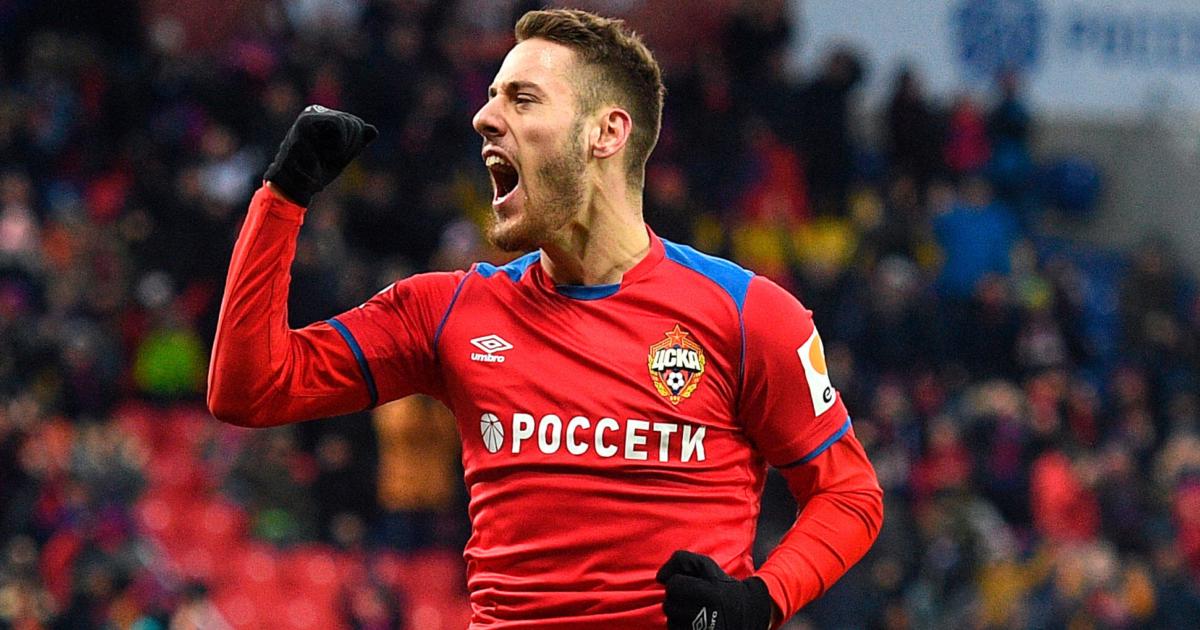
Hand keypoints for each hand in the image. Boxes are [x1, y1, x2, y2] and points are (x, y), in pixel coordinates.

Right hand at [264, 105, 377, 205]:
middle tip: (332, 159)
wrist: (293, 187)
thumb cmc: (315, 171)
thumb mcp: (340, 156)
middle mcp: (314, 113)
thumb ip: (355, 142)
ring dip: (343, 148)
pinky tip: (322, 157)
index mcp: (322, 118)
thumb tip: (373, 130)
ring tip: (325, 157)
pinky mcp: (304, 126)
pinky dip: (337, 147)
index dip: (355, 144)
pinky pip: (337, 128)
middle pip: (352, 123)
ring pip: (346, 123)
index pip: (355, 124)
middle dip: (351, 146)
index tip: (339, 157)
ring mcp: (307, 118)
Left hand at [657, 550, 774, 629]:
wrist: (747, 613)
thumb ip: (681, 561)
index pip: (673, 585)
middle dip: (677, 600)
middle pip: (669, 605)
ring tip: (695, 613)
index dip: (678, 582)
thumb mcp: (706, 566)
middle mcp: (707, 615)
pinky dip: (681, 628)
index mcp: (711, 593)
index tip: (691, 585)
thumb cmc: (720, 586)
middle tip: (693, 600)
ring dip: (678, 616)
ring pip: (670, 621)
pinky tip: (694, 624)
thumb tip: (659, 577)